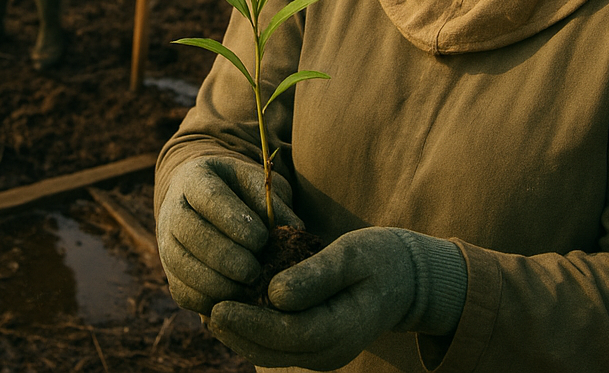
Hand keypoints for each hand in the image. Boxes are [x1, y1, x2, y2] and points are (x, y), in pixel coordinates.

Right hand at [156, 155, 301, 315]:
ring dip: (216, 283)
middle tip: (254, 271)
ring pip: (181, 264)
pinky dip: (208, 301)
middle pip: (190, 233)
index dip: (233, 220)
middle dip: (225, 256)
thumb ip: (274, 202)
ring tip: (247, 288)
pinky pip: (182, 292)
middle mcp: (173, 207)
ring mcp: (165, 240)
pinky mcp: (170, 272)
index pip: (209, 197)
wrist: (207, 201)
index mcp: (196, 176)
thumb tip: (295, 230)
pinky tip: (234, 301)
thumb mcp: (257, 183)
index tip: (262, 239)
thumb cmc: (241, 191)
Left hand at [208, 226, 466, 370]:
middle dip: (238, 332)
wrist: (404, 279)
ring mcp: (325, 353)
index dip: (251, 322)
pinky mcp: (317, 345)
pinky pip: (280, 346)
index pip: (290, 333)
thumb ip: (316, 274)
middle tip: (204, 310)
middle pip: (277, 350)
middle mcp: (333, 350)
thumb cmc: (378, 258)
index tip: (219, 304)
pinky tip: (232, 313)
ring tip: (209, 312)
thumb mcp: (351, 254)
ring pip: (275, 354)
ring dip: (241, 336)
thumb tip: (274, 293)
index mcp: (345, 327)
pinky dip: (253, 333)